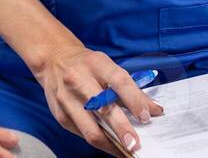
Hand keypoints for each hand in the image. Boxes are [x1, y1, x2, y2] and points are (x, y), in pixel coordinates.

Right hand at [33, 43, 163, 154]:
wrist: (53, 59)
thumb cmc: (86, 64)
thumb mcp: (107, 66)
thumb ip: (130, 88)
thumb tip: (153, 109)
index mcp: (95, 63)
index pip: (118, 81)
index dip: (134, 100)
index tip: (146, 116)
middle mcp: (78, 79)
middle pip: (103, 108)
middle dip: (121, 129)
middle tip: (135, 143)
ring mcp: (67, 99)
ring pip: (90, 128)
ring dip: (110, 143)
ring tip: (124, 150)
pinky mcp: (60, 115)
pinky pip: (82, 134)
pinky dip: (99, 142)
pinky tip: (110, 145)